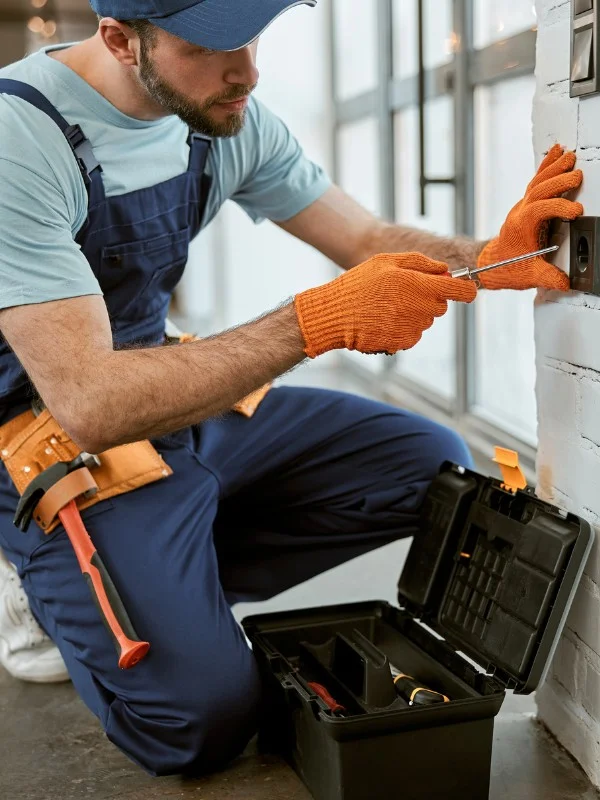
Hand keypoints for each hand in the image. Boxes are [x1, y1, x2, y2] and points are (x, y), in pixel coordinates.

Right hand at [294, 252, 476, 357]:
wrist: (334, 315)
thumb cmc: (358, 285)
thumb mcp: (386, 262)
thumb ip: (420, 263)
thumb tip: (445, 269)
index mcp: (418, 284)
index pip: (459, 289)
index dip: (466, 289)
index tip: (465, 289)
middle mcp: (420, 308)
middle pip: (441, 306)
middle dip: (429, 299)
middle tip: (403, 293)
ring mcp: (413, 328)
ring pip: (426, 320)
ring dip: (414, 314)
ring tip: (387, 307)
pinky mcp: (404, 342)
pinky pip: (413, 334)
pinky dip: (403, 328)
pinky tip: (384, 321)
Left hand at [478, 144, 582, 289]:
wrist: (491, 263)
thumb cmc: (508, 267)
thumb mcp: (530, 276)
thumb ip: (548, 278)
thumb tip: (565, 282)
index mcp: (520, 227)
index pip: (539, 210)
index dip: (557, 208)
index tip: (576, 212)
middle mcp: (520, 213)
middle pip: (538, 190)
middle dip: (557, 181)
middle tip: (577, 176)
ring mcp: (522, 206)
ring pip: (537, 182)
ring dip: (554, 168)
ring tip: (570, 156)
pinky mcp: (527, 204)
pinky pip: (536, 181)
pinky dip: (547, 166)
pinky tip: (557, 153)